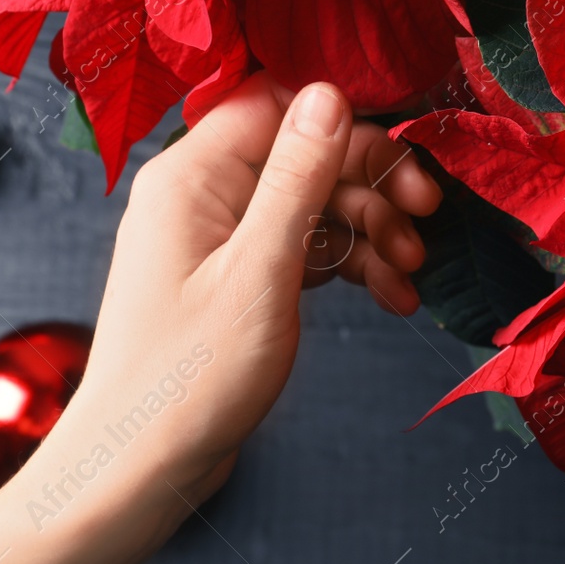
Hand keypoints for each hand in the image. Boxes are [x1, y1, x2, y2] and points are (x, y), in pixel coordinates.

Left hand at [0, 72, 439, 563]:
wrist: (140, 470)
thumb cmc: (187, 380)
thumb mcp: (260, 272)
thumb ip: (297, 179)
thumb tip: (329, 94)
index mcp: (191, 174)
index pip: (278, 102)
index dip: (346, 124)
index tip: (401, 164)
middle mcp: (199, 192)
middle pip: (303, 152)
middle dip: (370, 184)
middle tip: (424, 220)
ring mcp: (216, 235)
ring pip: (311, 201)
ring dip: (369, 230)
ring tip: (408, 273)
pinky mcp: (232, 273)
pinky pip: (301, 244)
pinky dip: (346, 264)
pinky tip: (387, 293)